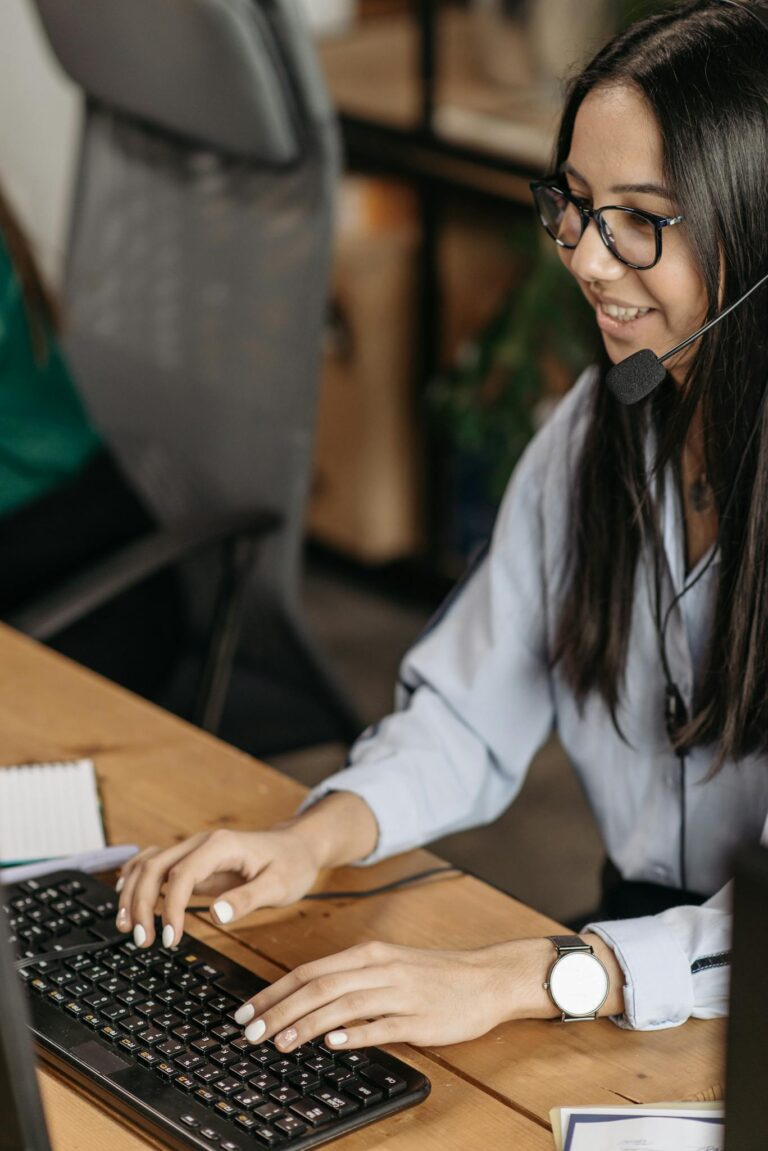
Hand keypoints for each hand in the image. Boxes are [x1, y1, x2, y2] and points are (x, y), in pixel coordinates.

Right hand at [115, 825, 321, 948]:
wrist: (298, 847)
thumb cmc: (291, 865)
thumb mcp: (279, 885)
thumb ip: (248, 899)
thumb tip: (217, 915)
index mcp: (221, 845)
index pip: (182, 874)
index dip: (170, 907)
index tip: (170, 939)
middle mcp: (202, 843)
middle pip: (155, 866)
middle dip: (141, 903)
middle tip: (143, 941)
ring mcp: (195, 850)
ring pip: (149, 864)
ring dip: (133, 894)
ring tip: (129, 928)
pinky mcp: (193, 861)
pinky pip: (155, 864)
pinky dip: (137, 880)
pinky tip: (127, 899)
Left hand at [231, 938, 555, 1051]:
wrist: (486, 977)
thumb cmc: (434, 975)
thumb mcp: (388, 966)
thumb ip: (351, 980)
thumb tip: (309, 1002)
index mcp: (368, 954)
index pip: (309, 971)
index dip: (274, 992)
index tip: (247, 1011)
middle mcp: (379, 968)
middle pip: (318, 987)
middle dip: (278, 1011)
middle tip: (250, 1032)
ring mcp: (399, 993)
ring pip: (342, 1004)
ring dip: (306, 1024)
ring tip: (278, 1043)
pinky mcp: (419, 1018)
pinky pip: (381, 1025)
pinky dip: (354, 1033)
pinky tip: (332, 1043)